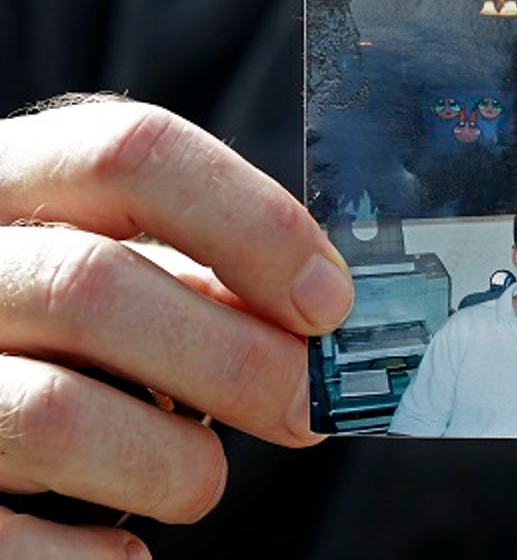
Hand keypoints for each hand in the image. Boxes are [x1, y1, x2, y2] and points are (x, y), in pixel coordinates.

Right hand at [0, 99, 352, 556]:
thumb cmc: (59, 337)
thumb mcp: (120, 274)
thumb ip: (205, 280)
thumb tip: (325, 326)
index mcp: (15, 184)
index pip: (135, 155)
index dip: (255, 225)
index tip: (328, 301)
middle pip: (95, 287)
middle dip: (238, 360)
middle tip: (306, 409)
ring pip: (60, 416)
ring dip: (176, 464)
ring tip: (197, 477)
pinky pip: (18, 539)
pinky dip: (104, 557)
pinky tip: (125, 549)